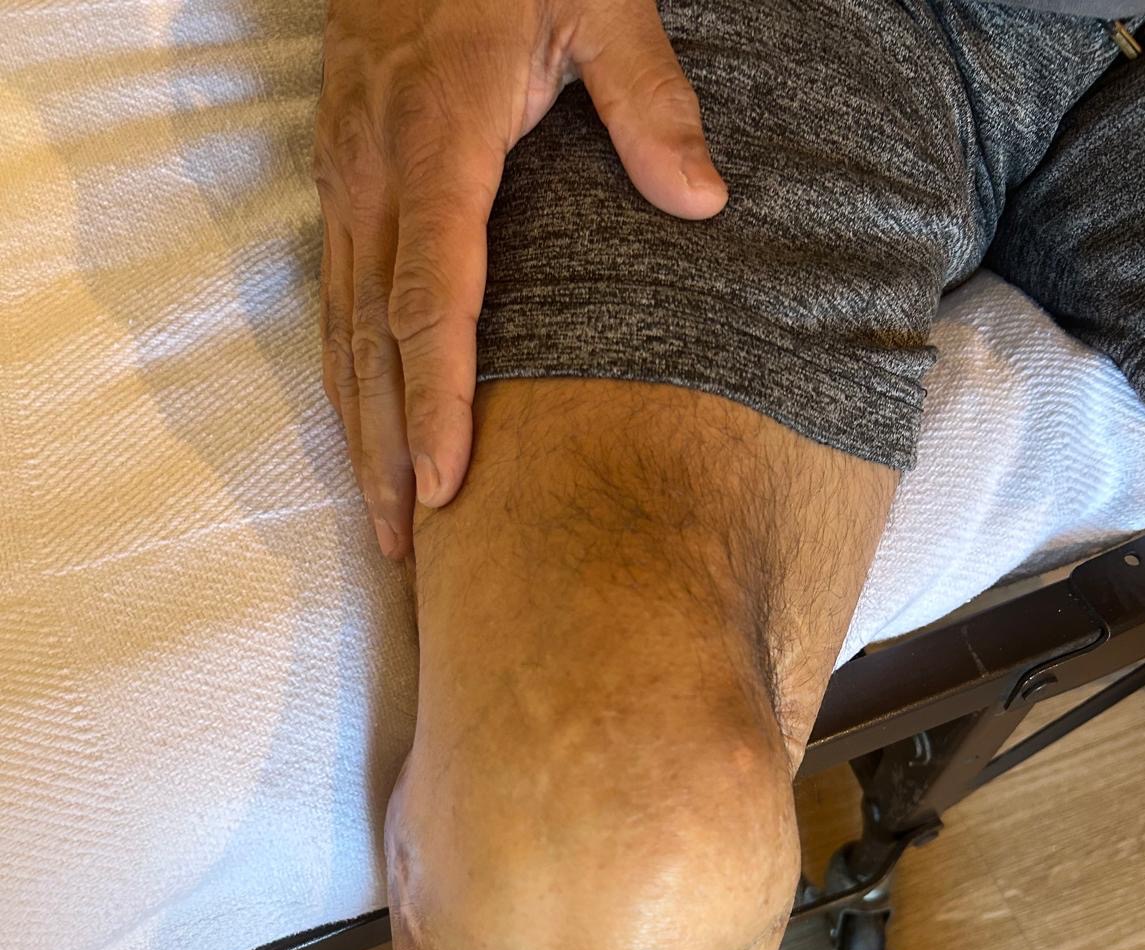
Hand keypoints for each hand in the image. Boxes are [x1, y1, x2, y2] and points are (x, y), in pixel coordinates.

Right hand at [313, 0, 728, 557]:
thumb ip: (647, 96)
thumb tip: (702, 200)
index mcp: (436, 141)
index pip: (431, 299)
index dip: (436, 400)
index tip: (445, 484)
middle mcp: (374, 175)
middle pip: (371, 342)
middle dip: (385, 450)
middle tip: (406, 546)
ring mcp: (345, 180)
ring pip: (338, 331)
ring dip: (357, 431)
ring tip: (381, 520)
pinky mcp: (338, 181)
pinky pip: (330, 299)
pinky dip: (344, 379)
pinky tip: (361, 431)